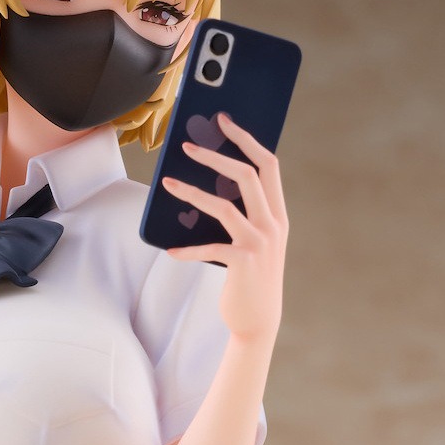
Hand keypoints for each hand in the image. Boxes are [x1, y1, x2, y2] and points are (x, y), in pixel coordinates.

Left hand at [160, 111, 287, 342]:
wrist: (258, 322)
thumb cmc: (250, 279)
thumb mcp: (253, 243)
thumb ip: (243, 216)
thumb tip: (210, 186)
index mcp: (277, 214)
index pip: (268, 165)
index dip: (247, 140)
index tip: (225, 122)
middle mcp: (273, 224)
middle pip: (247, 175)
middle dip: (217, 155)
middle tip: (188, 146)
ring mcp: (259, 243)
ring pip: (223, 205)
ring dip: (192, 192)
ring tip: (167, 184)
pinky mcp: (242, 262)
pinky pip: (209, 247)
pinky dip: (187, 250)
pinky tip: (170, 253)